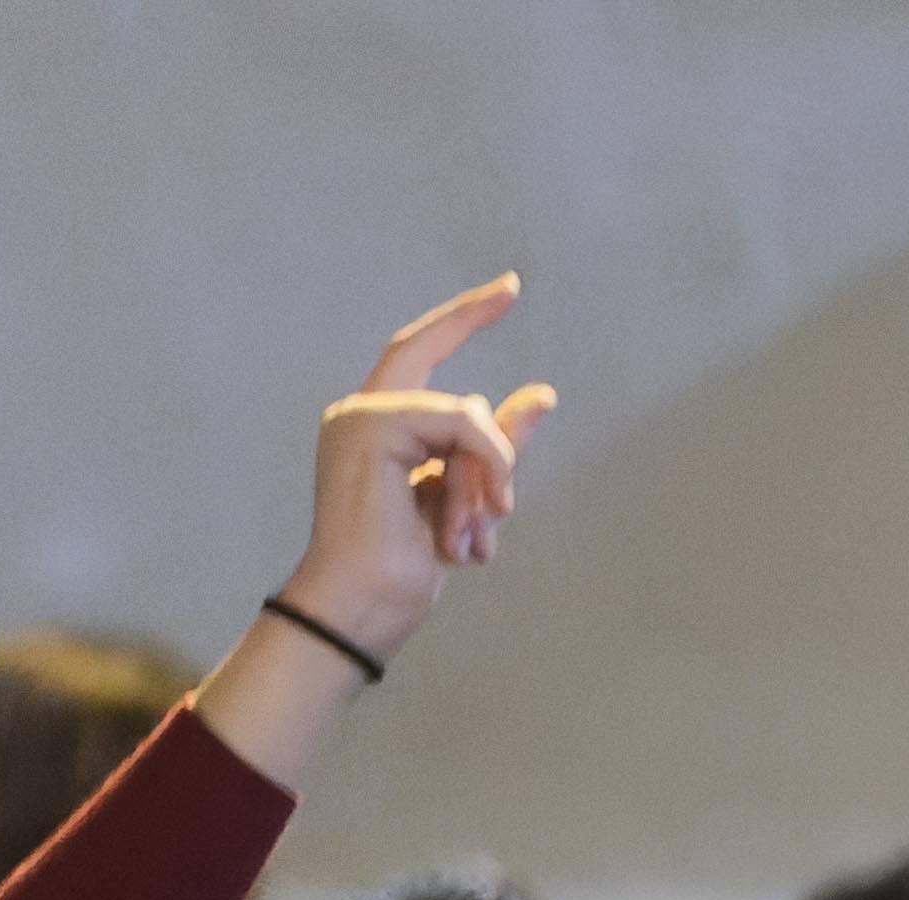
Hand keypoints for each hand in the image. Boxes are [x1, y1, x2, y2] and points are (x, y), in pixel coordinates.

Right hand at [194, 278, 558, 787]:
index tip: (510, 286)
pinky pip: (461, 424)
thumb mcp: (467, 498)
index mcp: (380, 427)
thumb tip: (545, 393)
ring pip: (468, 417)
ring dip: (487, 484)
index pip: (422, 352)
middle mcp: (363, 412)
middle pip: (453, 387)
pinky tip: (473, 525)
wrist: (366, 604)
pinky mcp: (374, 427)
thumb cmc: (406, 565)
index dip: (464, 317)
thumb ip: (497, 446)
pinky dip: (484, 470)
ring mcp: (364, 416)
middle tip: (503, 454)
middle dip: (488, 429)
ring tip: (473, 541)